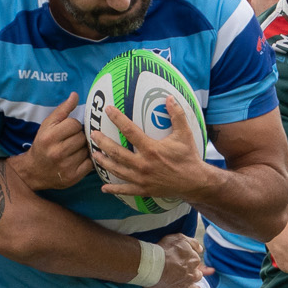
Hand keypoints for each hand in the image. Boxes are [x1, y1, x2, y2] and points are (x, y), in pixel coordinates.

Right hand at [11, 93, 92, 191]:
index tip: (67, 130)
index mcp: (49, 137)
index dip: (73, 126)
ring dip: (84, 148)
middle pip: (82, 137)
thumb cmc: (43, 144)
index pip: (74, 124)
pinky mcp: (73, 177)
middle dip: (79, 137)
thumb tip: (75, 95)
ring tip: (74, 150)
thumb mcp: (47, 125)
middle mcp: (57, 152)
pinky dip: (88, 160)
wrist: (34, 171)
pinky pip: (91, 163)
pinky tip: (79, 159)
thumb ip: (62, 110)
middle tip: (71, 141)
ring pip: (87, 149)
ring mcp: (66, 166)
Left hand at [93, 99, 209, 201]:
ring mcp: (142, 179)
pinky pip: (125, 190)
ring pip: (117, 170)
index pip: (130, 131)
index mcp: (151, 149)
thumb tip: (169, 97)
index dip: (117, 119)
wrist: (195, 182)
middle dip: (103, 142)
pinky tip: (103, 188)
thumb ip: (177, 115)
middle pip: (117, 152)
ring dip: (104, 162)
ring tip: (94, 155)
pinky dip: (114, 189)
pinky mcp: (144, 190)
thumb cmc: (189, 157)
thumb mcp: (185, 134)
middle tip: (92, 134)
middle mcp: (143, 164)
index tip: (107, 110)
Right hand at [145, 233, 207, 287]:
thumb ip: (191, 243)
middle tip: (192, 279)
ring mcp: (185, 287)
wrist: (151, 265)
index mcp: (193, 261)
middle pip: (198, 277)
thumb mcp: (178, 239)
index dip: (193, 264)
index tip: (191, 265)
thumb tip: (200, 249)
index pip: (197, 263)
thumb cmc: (162, 250)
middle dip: (196, 278)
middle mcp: (192, 275)